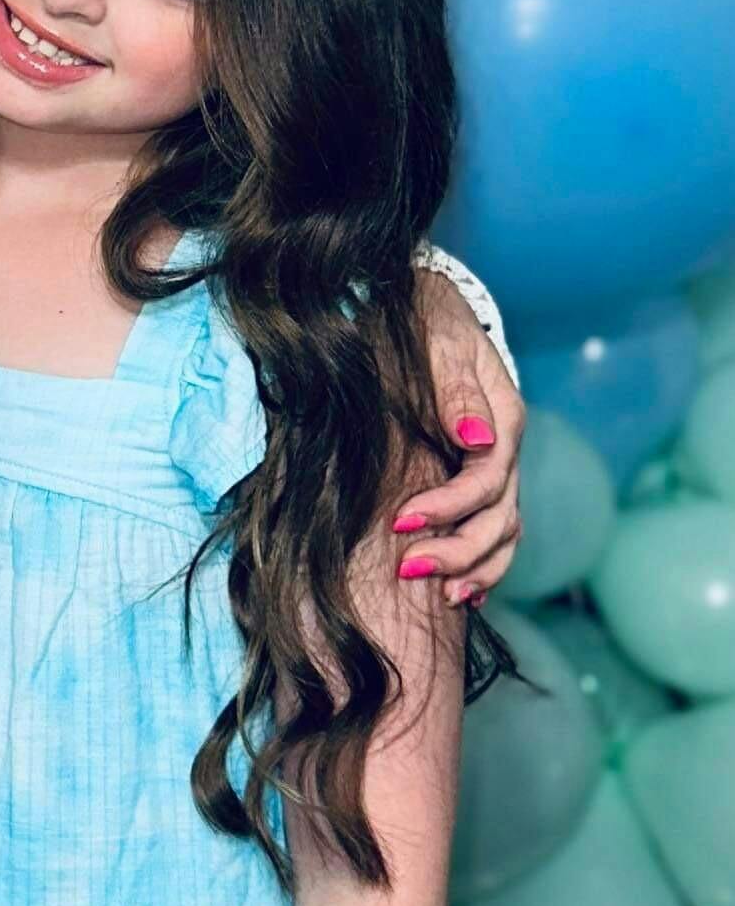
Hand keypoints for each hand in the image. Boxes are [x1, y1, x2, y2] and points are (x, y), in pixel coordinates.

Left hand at [396, 271, 523, 607]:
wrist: (427, 310)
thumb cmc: (429, 325)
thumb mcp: (441, 345)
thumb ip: (458, 392)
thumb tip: (475, 439)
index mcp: (503, 420)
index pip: (487, 480)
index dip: (448, 508)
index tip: (400, 521)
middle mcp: (505, 450)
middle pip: (501, 518)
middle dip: (459, 550)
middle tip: (408, 568)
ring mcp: (496, 467)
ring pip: (505, 532)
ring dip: (477, 567)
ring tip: (443, 595)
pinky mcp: (477, 477)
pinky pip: (495, 529)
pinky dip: (484, 562)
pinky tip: (465, 591)